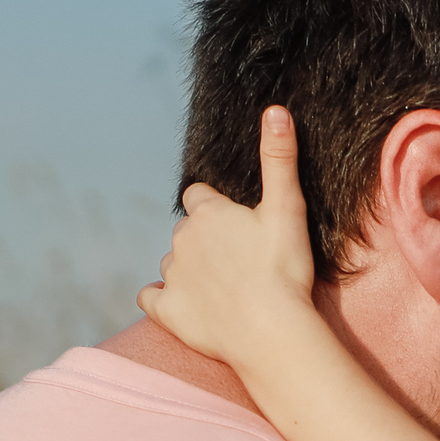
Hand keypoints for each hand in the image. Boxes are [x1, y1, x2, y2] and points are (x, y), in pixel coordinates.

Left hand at [137, 105, 318, 366]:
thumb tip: (274, 110)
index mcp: (207, 214)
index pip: (197, 196)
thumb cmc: (283, 269)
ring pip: (173, 263)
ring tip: (222, 288)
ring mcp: (173, 276)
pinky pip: (151, 299)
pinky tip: (182, 305)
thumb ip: (279, 159)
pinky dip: (162, 299)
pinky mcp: (168, 311)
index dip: (215, 207)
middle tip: (238, 259)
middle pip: (186, 231)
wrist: (271, 330)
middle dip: (205, 240)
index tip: (236, 222)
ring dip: (190, 270)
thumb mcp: (288, 208)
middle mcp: (182, 240)